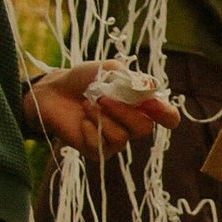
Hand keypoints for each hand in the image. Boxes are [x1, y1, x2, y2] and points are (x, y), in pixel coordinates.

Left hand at [30, 60, 180, 160]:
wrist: (53, 91)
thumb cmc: (84, 79)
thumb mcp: (108, 70)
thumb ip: (130, 79)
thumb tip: (151, 88)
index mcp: (142, 104)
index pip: (168, 117)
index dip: (167, 114)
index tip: (153, 105)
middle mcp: (132, 124)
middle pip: (144, 128)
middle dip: (123, 111)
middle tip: (102, 97)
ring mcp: (116, 139)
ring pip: (122, 138)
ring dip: (102, 118)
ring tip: (87, 104)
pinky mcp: (98, 151)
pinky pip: (101, 146)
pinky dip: (89, 129)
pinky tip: (82, 120)